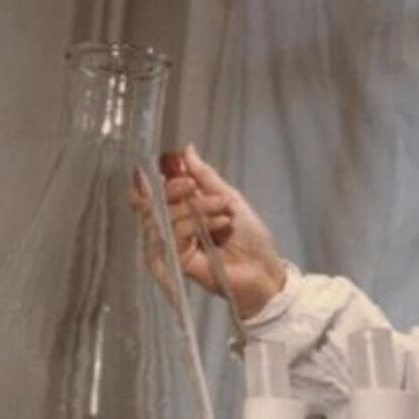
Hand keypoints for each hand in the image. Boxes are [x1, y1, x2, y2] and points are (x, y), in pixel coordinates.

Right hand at [155, 145, 286, 318]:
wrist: (263, 269)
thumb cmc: (249, 237)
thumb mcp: (228, 199)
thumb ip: (205, 177)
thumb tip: (186, 150)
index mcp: (183, 211)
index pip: (155, 194)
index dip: (156, 180)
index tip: (172, 168)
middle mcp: (173, 228)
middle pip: (155, 203)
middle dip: (175, 189)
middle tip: (194, 186)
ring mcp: (173, 246)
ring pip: (166, 217)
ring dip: (197, 208)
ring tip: (223, 211)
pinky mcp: (176, 262)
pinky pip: (174, 236)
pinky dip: (195, 226)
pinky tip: (219, 225)